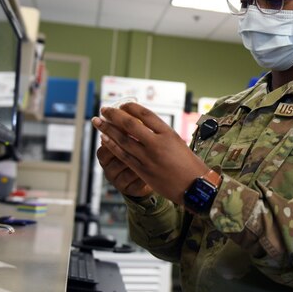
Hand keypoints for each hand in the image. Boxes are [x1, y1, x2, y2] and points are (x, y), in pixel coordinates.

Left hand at [91, 102, 208, 204]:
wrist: (195, 186)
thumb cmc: (189, 163)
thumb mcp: (178, 141)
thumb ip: (160, 133)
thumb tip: (141, 124)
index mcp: (168, 133)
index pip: (145, 114)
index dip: (130, 108)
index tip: (122, 105)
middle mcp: (157, 144)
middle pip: (130, 124)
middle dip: (114, 115)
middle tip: (104, 109)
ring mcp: (149, 158)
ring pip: (123, 140)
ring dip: (107, 129)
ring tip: (97, 122)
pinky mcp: (143, 171)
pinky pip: (123, 155)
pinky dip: (112, 146)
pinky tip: (104, 139)